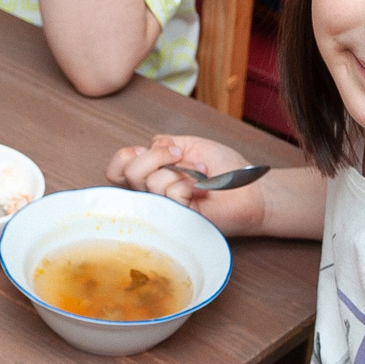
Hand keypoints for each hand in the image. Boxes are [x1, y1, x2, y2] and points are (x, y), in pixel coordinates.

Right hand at [107, 134, 267, 230]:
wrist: (249, 188)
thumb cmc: (223, 168)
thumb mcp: (190, 145)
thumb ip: (164, 143)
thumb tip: (147, 147)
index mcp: (150, 175)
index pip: (115, 170)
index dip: (126, 156)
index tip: (154, 149)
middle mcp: (151, 195)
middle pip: (129, 173)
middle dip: (157, 156)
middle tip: (182, 156)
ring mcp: (164, 209)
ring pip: (151, 182)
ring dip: (182, 171)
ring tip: (201, 176)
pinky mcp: (178, 220)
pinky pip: (171, 195)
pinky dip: (190, 184)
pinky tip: (204, 190)